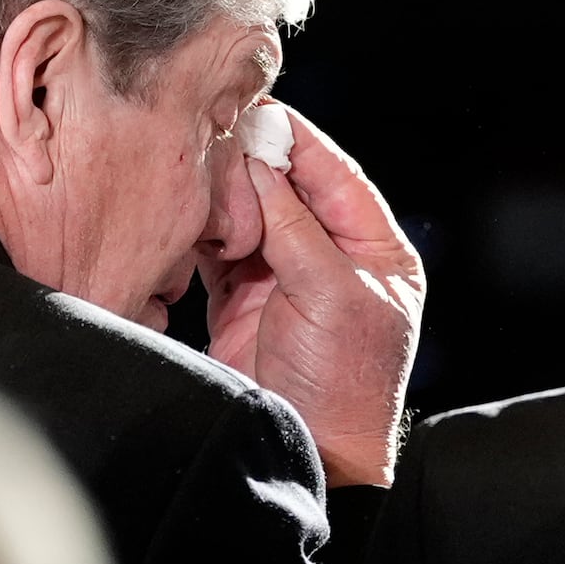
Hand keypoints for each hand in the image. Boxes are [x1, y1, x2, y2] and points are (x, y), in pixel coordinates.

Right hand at [200, 104, 424, 486]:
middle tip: (215, 147)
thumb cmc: (344, 384)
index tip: (260, 111)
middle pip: (287, 189)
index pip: (336, 175)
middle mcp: (332, 258)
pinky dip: (203, 235)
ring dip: (224, 202)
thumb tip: (260, 165)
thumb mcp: (330, 294)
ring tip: (200, 190)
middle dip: (252, 168)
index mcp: (375, 249)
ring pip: (249, 215)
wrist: (313, 453)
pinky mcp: (244, 301)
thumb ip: (295, 226)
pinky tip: (189, 224)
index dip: (299, 141)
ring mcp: (286, 279)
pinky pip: (219, 251)